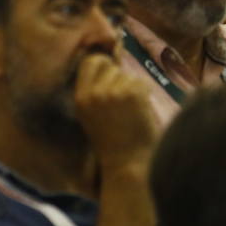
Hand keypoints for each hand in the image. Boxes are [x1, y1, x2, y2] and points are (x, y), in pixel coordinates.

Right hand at [74, 53, 156, 173]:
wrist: (129, 166)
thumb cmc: (114, 143)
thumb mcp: (92, 116)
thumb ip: (95, 91)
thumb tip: (111, 59)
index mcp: (81, 98)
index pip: (90, 62)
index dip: (102, 65)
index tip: (111, 77)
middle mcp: (93, 93)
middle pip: (109, 64)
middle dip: (118, 76)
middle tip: (125, 99)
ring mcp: (112, 92)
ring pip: (126, 74)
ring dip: (132, 88)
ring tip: (132, 112)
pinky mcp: (132, 93)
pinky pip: (141, 82)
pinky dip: (144, 95)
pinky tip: (141, 113)